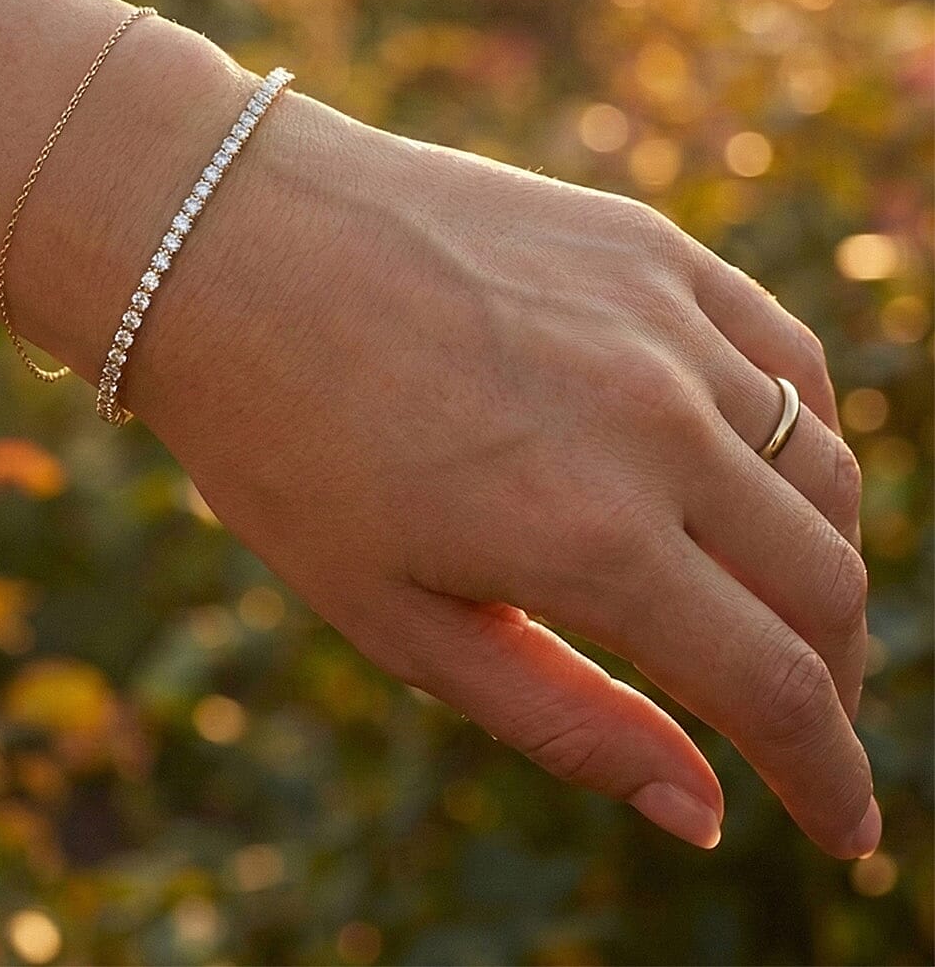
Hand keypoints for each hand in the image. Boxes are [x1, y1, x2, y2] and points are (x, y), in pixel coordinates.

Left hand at [130, 91, 874, 855]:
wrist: (228, 244)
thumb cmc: (280, 441)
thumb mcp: (391, 614)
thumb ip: (562, 717)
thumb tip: (705, 812)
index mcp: (588, 537)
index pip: (777, 689)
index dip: (829, 778)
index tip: (849, 832)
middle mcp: (653, 423)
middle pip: (822, 585)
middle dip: (832, 682)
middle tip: (800, 721)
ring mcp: (659, 320)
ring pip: (819, 470)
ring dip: (822, 561)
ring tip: (776, 604)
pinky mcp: (646, 245)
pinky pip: (783, 355)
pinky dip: (804, 432)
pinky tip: (767, 469)